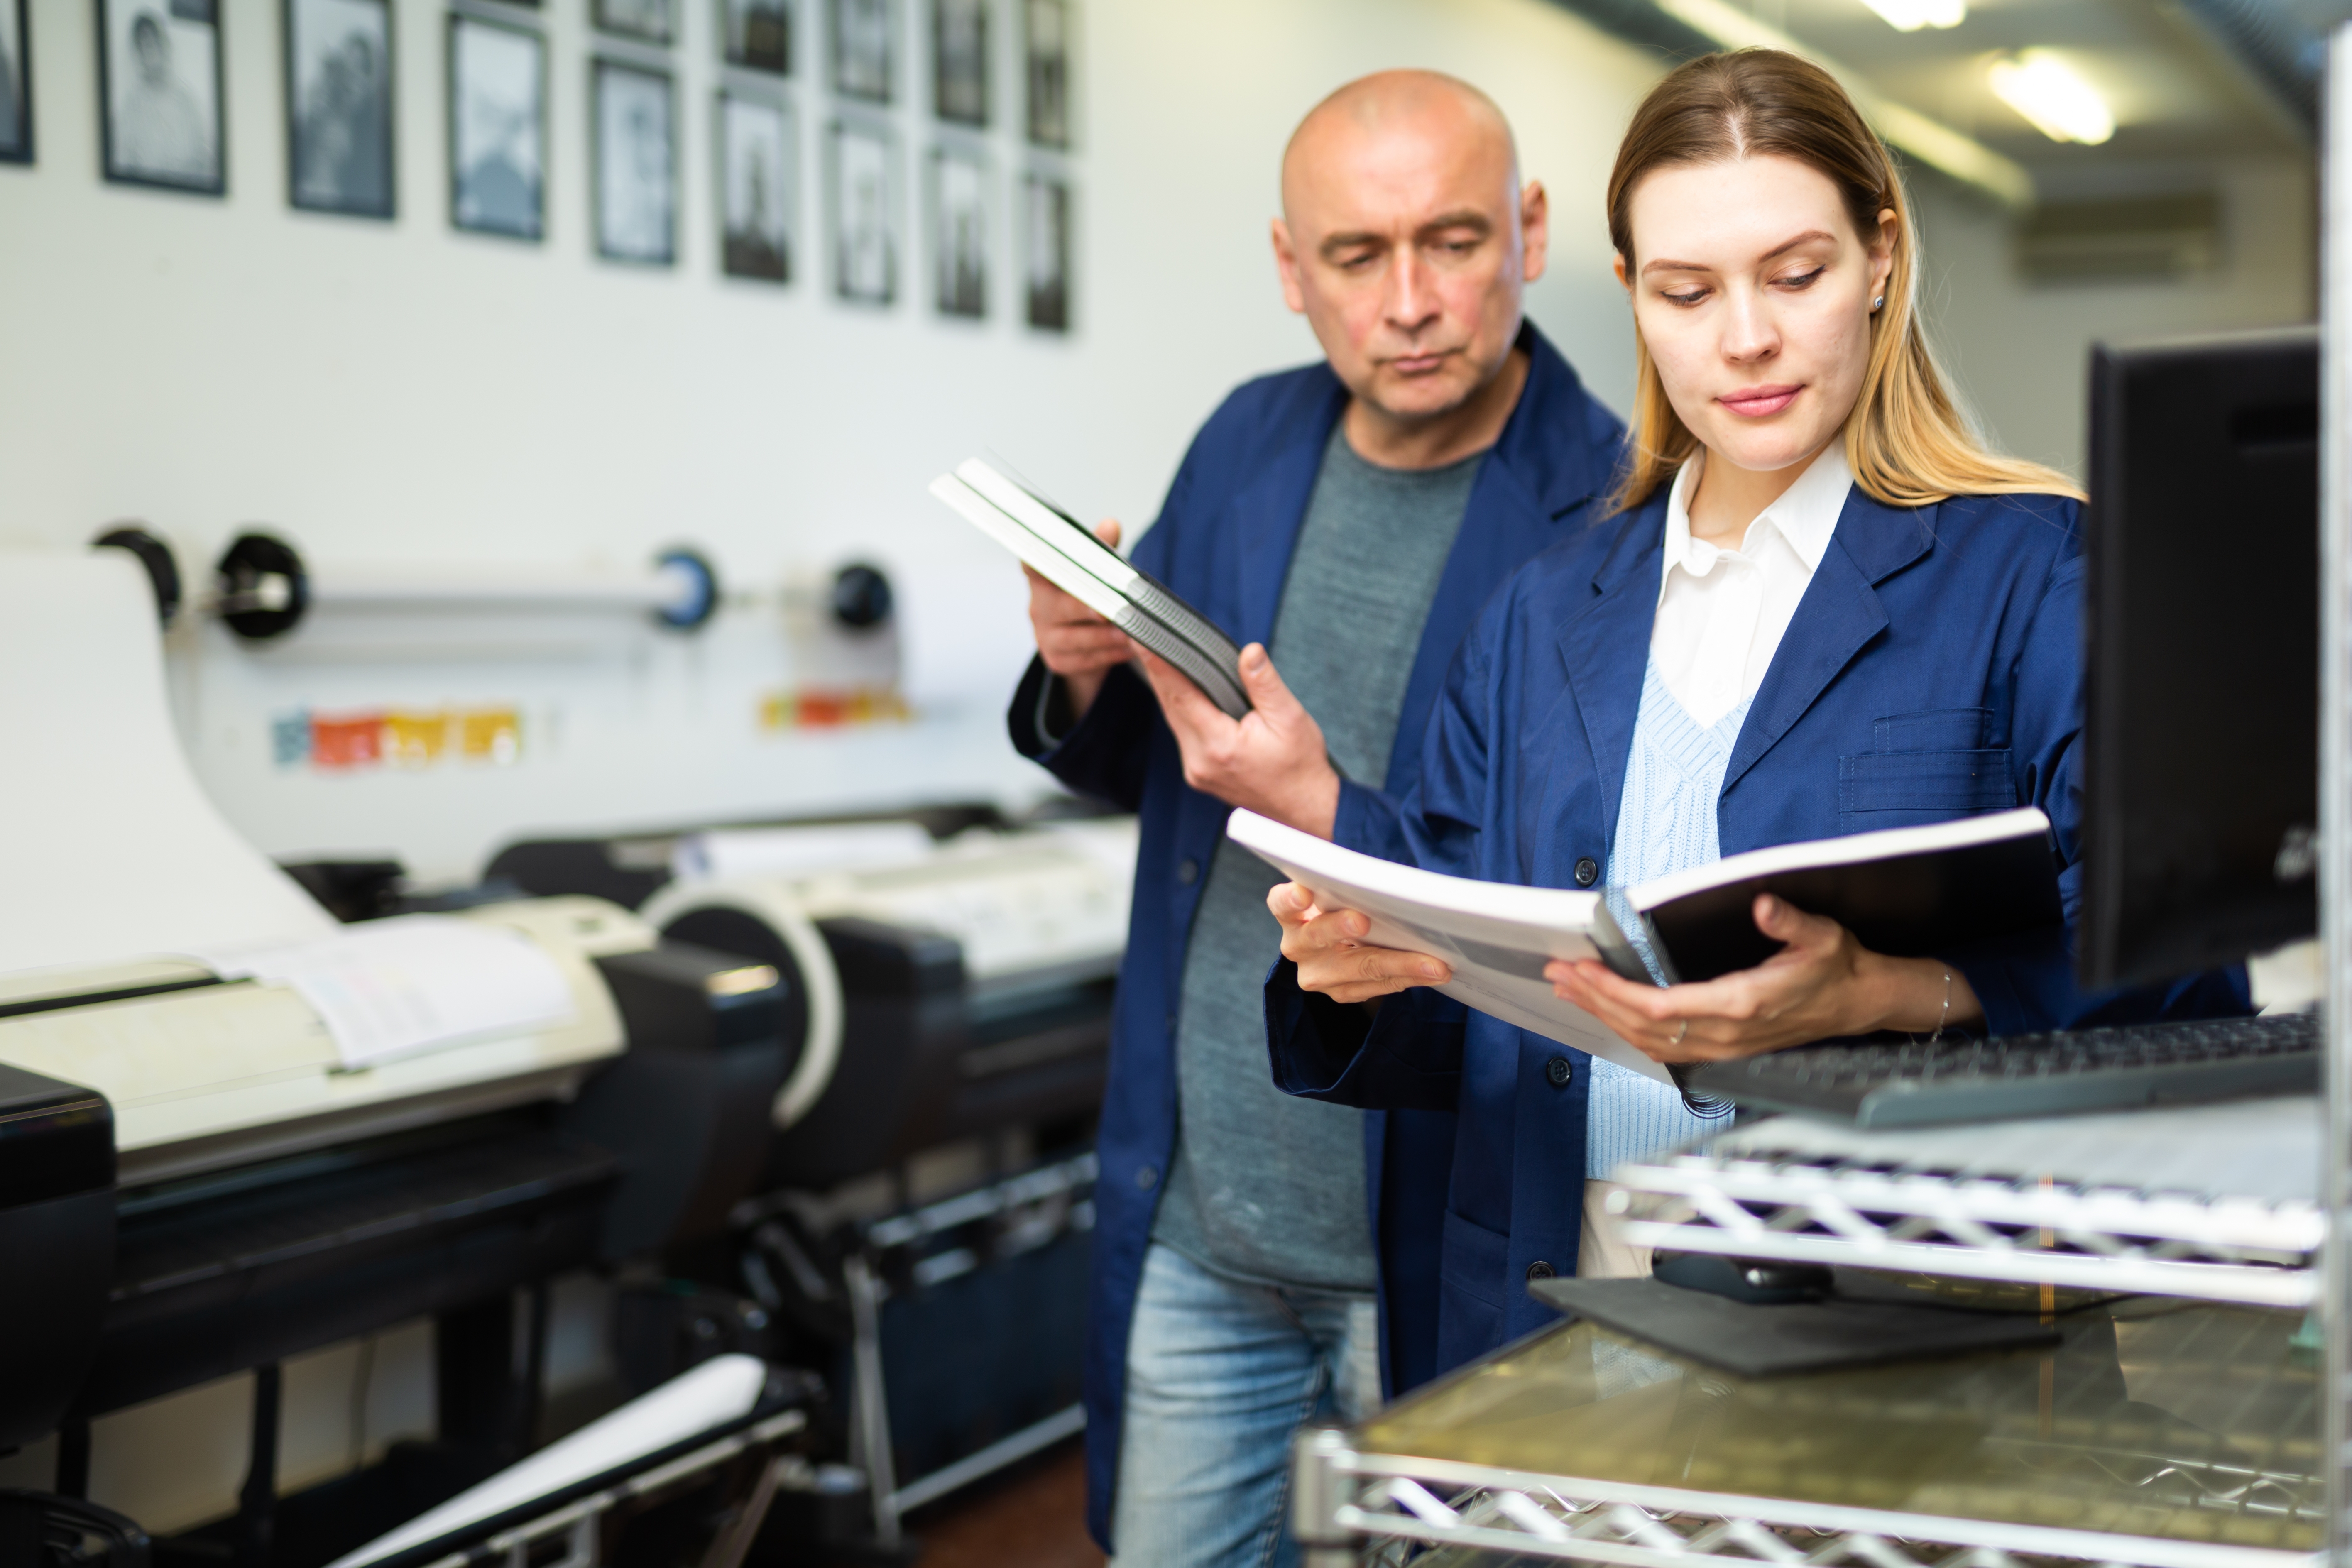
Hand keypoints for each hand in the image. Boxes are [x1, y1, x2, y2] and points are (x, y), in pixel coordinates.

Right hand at [1024, 519, 1132, 718]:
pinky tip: (1128, 649)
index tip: (1041, 557)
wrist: (1080, 643)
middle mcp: (1038, 607)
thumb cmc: (1085, 598)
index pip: (1031, 566)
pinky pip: (1086, 659)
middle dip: (1086, 607)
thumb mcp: (1093, 572)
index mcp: (1043, 578)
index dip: (1035, 562)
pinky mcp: (1057, 661)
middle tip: (1110, 609)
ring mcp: (1045, 636)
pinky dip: (1110, 654)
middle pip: (1059, 606)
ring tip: (1131, 631)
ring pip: (1075, 637)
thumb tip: (1110, 525)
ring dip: (1106, 635)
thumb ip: (1100, 549)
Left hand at [1137, 643, 1342, 836]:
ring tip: (1160, 657)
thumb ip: (1265, 684)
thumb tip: (1249, 652)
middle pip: (1171, 707)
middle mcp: (1200, 761)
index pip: (1180, 696)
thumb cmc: (1301, 766)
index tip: (1144, 641)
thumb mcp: (1290, 718)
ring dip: (1168, 691)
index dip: (1160, 665)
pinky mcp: (1199, 774)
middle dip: (1158, 672)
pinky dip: (1181, 711)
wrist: (1306, 809)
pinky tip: (1183, 691)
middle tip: (1146, 638)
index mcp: (1219, 745)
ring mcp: (1196, 771)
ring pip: (1174, 721)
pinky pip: (1183, 735)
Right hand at [1270, 881, 1449, 1004]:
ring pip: (1358, 969)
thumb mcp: (1337, 884)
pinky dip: (1407, 978)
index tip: (1304, 894)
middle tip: (1364, 921)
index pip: (1281, 903)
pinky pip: (1376, 987)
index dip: (1290, 899)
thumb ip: (1341, 872)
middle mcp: (1297, 946)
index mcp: (1291, 913)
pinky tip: (1432, 973)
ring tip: (1434, 964)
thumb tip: (1365, 856)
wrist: (1341, 939)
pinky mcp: (1340, 993)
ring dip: (1399, 964)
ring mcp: (1316, 975)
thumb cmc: (1343, 901)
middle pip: (1318, 937)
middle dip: (1342, 928)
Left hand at [1544, 893, 1984, 1062]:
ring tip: (1571, 991)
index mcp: (1742, 1005)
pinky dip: (1628, 1030)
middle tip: (1559, 974)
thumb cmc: (1836, 968)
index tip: (1583, 971)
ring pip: (1648, 1041)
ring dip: (1605, 1015)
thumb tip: (1763, 906)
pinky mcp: (1722, 1049)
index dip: (1615, 992)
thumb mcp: (1820, 936)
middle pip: (1642, 1026)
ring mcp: (1723, 1047)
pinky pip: (1664, 1048)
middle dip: (1595, 1000)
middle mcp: (1726, 1033)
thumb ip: (1788, 922)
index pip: (1661, 1006)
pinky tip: (1609, 1012)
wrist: (1860, 1002)